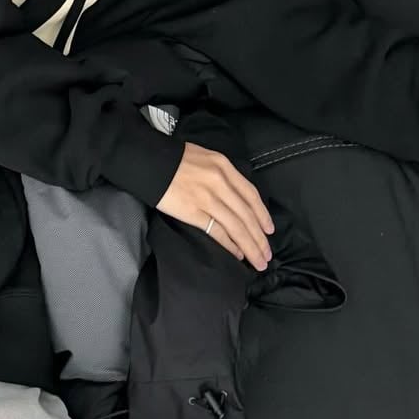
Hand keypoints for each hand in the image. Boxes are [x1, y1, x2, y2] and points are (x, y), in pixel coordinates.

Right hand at [155, 140, 274, 270]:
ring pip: (236, 227)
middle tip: (267, 254)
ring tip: (258, 260)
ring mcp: (207, 198)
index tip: (269, 230)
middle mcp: (220, 182)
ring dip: (250, 246)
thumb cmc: (174, 159)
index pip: (251, 195)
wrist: (149, 161)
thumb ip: (221, 173)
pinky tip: (237, 254)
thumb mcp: (205, 157)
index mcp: (224, 167)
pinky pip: (217, 231)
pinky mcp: (193, 211)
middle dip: (260, 238)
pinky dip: (230, 245)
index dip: (263, 215)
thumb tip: (233, 195)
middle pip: (247, 215)